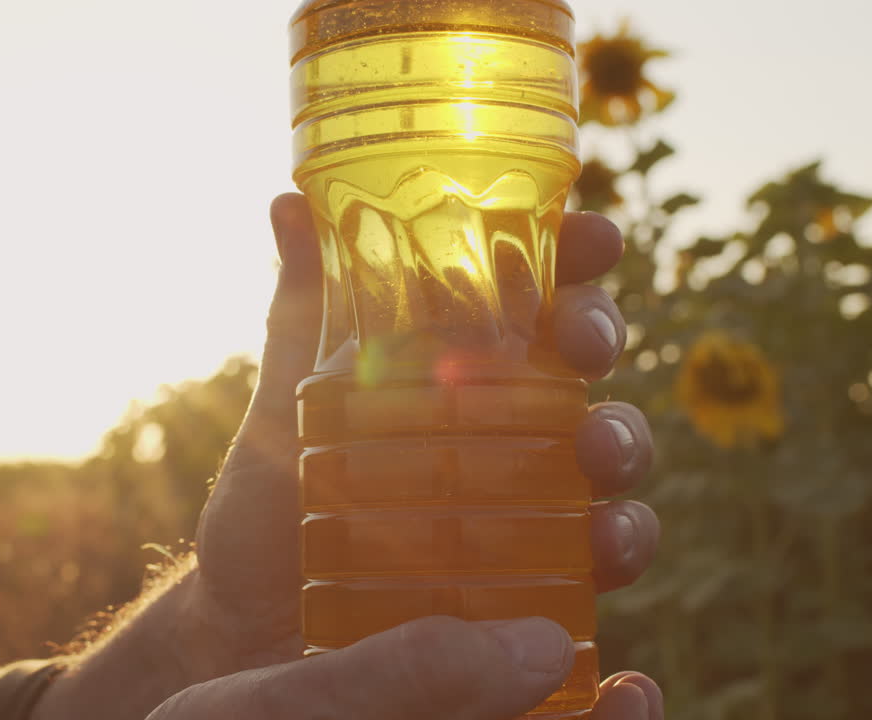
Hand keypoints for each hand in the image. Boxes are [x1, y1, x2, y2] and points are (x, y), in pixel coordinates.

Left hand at [176, 193, 659, 708]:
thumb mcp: (283, 409)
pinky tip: (603, 553)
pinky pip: (594, 564)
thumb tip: (290, 202)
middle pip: (581, 368)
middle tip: (583, 344)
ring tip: (598, 459)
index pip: (527, 298)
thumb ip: (298, 313)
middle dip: (600, 338)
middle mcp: (500, 433)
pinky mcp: (526, 584)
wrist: (246, 633)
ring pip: (606, 462)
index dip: (571, 258)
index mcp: (451, 374)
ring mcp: (520, 508)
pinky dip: (619, 550)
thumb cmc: (266, 515)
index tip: (591, 235)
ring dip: (625, 448)